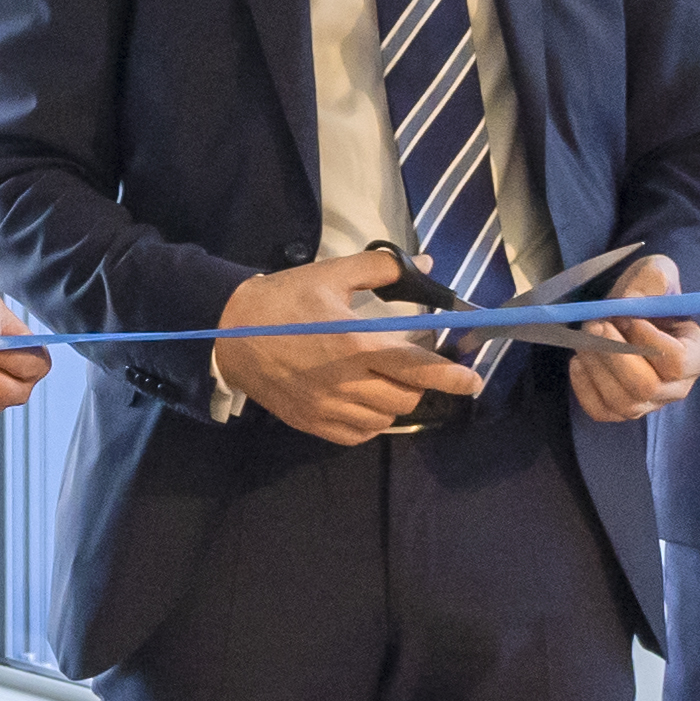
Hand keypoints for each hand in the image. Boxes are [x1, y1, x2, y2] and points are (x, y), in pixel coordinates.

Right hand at [214, 250, 484, 445]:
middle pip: (406, 397)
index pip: (418, 367)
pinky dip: (371, 421)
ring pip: (385, 417)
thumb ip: (381, 270)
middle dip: (420, 383)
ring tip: (385, 380)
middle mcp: (345, 382)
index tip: (472, 379)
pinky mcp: (312, 423)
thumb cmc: (282, 301)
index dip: (452, 376)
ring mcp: (328, 407)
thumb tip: (424, 266)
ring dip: (395, 400)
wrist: (227, 333)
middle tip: (410, 365)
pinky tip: (364, 400)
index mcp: (354, 343)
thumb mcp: (329, 275)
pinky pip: (358, 434)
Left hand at [568, 251, 699, 422]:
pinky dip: (584, 387)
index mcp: (697, 355)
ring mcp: (649, 403)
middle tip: (596, 325)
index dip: (648, 341)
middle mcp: (677, 387)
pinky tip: (579, 360)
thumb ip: (650, 280)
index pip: (677, 363)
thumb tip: (625, 304)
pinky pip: (601, 411)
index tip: (628, 318)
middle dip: (615, 355)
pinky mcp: (620, 409)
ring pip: (622, 401)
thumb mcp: (655, 274)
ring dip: (597, 367)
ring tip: (585, 337)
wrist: (626, 311)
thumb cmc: (647, 293)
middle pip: (646, 387)